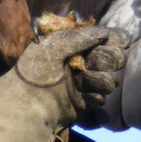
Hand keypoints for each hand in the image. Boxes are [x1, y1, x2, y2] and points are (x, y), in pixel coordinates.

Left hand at [0, 27, 128, 141]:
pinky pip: (102, 97)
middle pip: (115, 58)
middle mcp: (82, 61)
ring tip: (79, 82)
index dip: (113, 40)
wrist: (25, 106)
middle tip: (85, 65)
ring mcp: (84, 82)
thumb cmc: (34, 71)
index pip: (107, 38)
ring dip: (98, 80)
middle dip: (105, 60)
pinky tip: (81, 96)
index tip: (110, 42)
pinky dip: (94, 96)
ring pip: (110, 80)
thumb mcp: (54, 45)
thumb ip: (82, 37)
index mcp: (75, 44)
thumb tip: (111, 35)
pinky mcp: (84, 101)